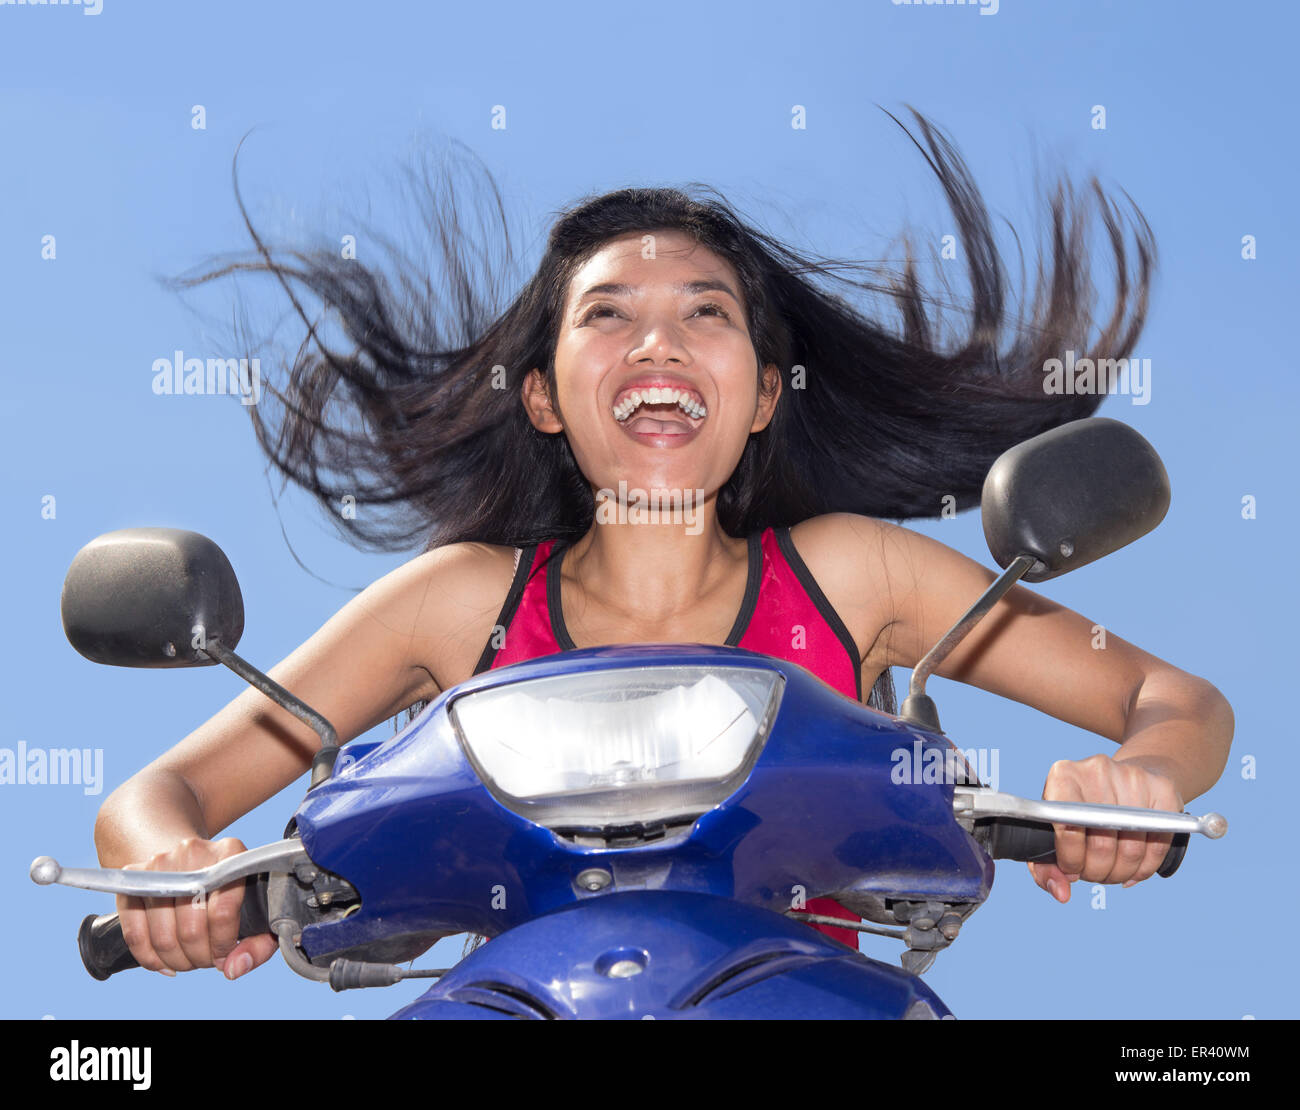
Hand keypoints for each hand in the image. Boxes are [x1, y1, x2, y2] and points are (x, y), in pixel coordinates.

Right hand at [116, 836, 277, 978]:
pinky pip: (134, 934)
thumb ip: (259, 944)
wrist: (193, 860)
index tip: (224, 956)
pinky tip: (165, 963)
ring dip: (177, 961)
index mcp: (231, 854)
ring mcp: (159, 864)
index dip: (223, 945)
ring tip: (190, 960)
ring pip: (162, 936)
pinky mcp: (133, 879)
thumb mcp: (259, 911)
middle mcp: (192, 852)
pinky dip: (150, 959)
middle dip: (200, 957)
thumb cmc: (230, 892)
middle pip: (191, 928)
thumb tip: (232, 969)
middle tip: (207, 960)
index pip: (222, 912)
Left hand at [1027, 753, 1183, 903]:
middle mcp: (1097, 770)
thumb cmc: (1079, 810)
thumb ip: (1045, 866)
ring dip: (1121, 874)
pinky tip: (1135, 870)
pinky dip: (1147, 868)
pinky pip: (1160, 843)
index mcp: (1063, 776)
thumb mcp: (1053, 829)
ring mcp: (1133, 778)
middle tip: (1094, 875)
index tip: (1072, 871)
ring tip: (1111, 873)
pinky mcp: (1163, 790)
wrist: (1121, 778)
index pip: (1067, 828)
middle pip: (1102, 843)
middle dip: (1097, 872)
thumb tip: (1061, 893)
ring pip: (1132, 848)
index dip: (1071, 860)